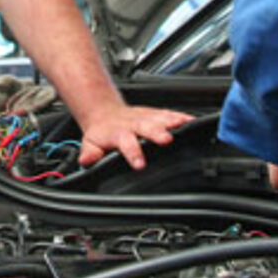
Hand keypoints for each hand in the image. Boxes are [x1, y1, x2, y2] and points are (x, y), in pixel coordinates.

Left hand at [77, 105, 191, 168]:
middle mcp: (134, 124)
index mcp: (118, 133)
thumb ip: (90, 153)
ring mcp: (145, 117)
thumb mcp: (90, 143)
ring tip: (186, 125)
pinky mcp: (155, 114)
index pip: (125, 143)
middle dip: (157, 133)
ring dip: (172, 121)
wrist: (104, 112)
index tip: (140, 164)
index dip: (132, 153)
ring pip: (160, 118)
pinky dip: (181, 117)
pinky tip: (192, 120)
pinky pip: (169, 114)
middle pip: (146, 127)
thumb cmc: (101, 133)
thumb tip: (86, 161)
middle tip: (167, 140)